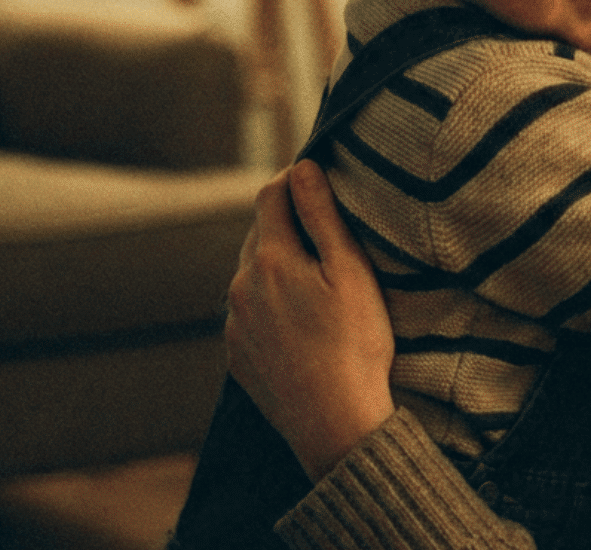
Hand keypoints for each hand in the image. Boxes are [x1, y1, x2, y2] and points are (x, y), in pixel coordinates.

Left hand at [225, 160, 396, 481]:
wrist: (334, 423)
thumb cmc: (355, 345)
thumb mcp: (351, 272)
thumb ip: (323, 215)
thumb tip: (302, 166)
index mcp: (271, 258)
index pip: (272, 195)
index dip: (294, 181)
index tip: (314, 181)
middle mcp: (241, 285)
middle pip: (259, 234)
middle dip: (285, 224)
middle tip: (322, 234)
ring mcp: (235, 323)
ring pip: (251, 274)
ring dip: (275, 266)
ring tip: (313, 282)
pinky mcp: (236, 354)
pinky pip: (248, 313)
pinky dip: (268, 305)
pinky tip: (298, 322)